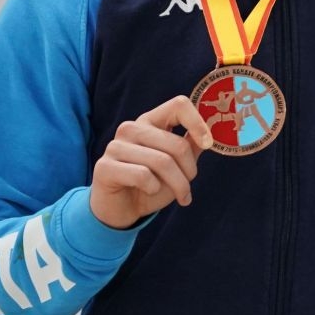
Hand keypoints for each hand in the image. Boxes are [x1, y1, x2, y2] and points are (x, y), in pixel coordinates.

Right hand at [88, 96, 213, 229]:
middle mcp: (131, 129)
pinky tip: (149, 192)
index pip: (179, 105)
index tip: (207, 144)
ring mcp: (115, 146)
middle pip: (177, 144)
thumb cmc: (152, 185)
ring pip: (162, 162)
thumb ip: (191, 146)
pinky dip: (154, 189)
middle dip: (189, 171)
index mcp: (150, 122)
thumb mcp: (178, 166)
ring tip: (178, 195)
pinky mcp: (104, 167)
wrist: (121, 209)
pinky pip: (143, 176)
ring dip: (178, 185)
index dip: (198, 123)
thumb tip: (209, 130)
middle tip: (187, 187)